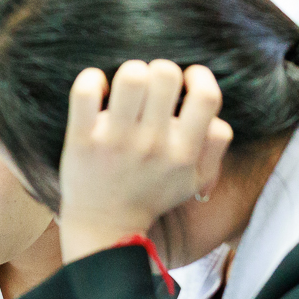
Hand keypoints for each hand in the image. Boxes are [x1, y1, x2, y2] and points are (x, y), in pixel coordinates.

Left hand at [55, 60, 231, 262]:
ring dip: (130, 73)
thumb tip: (214, 112)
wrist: (105, 226)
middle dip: (159, 72)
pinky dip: (90, 81)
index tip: (186, 82)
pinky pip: (86, 90)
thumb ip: (216, 144)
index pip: (206, 96)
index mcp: (183, 153)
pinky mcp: (83, 139)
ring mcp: (116, 141)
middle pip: (166, 74)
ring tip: (126, 89)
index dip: (199, 77)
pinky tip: (97, 92)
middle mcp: (152, 145)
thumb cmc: (152, 193)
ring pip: (130, 76)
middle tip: (150, 88)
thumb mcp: (196, 180)